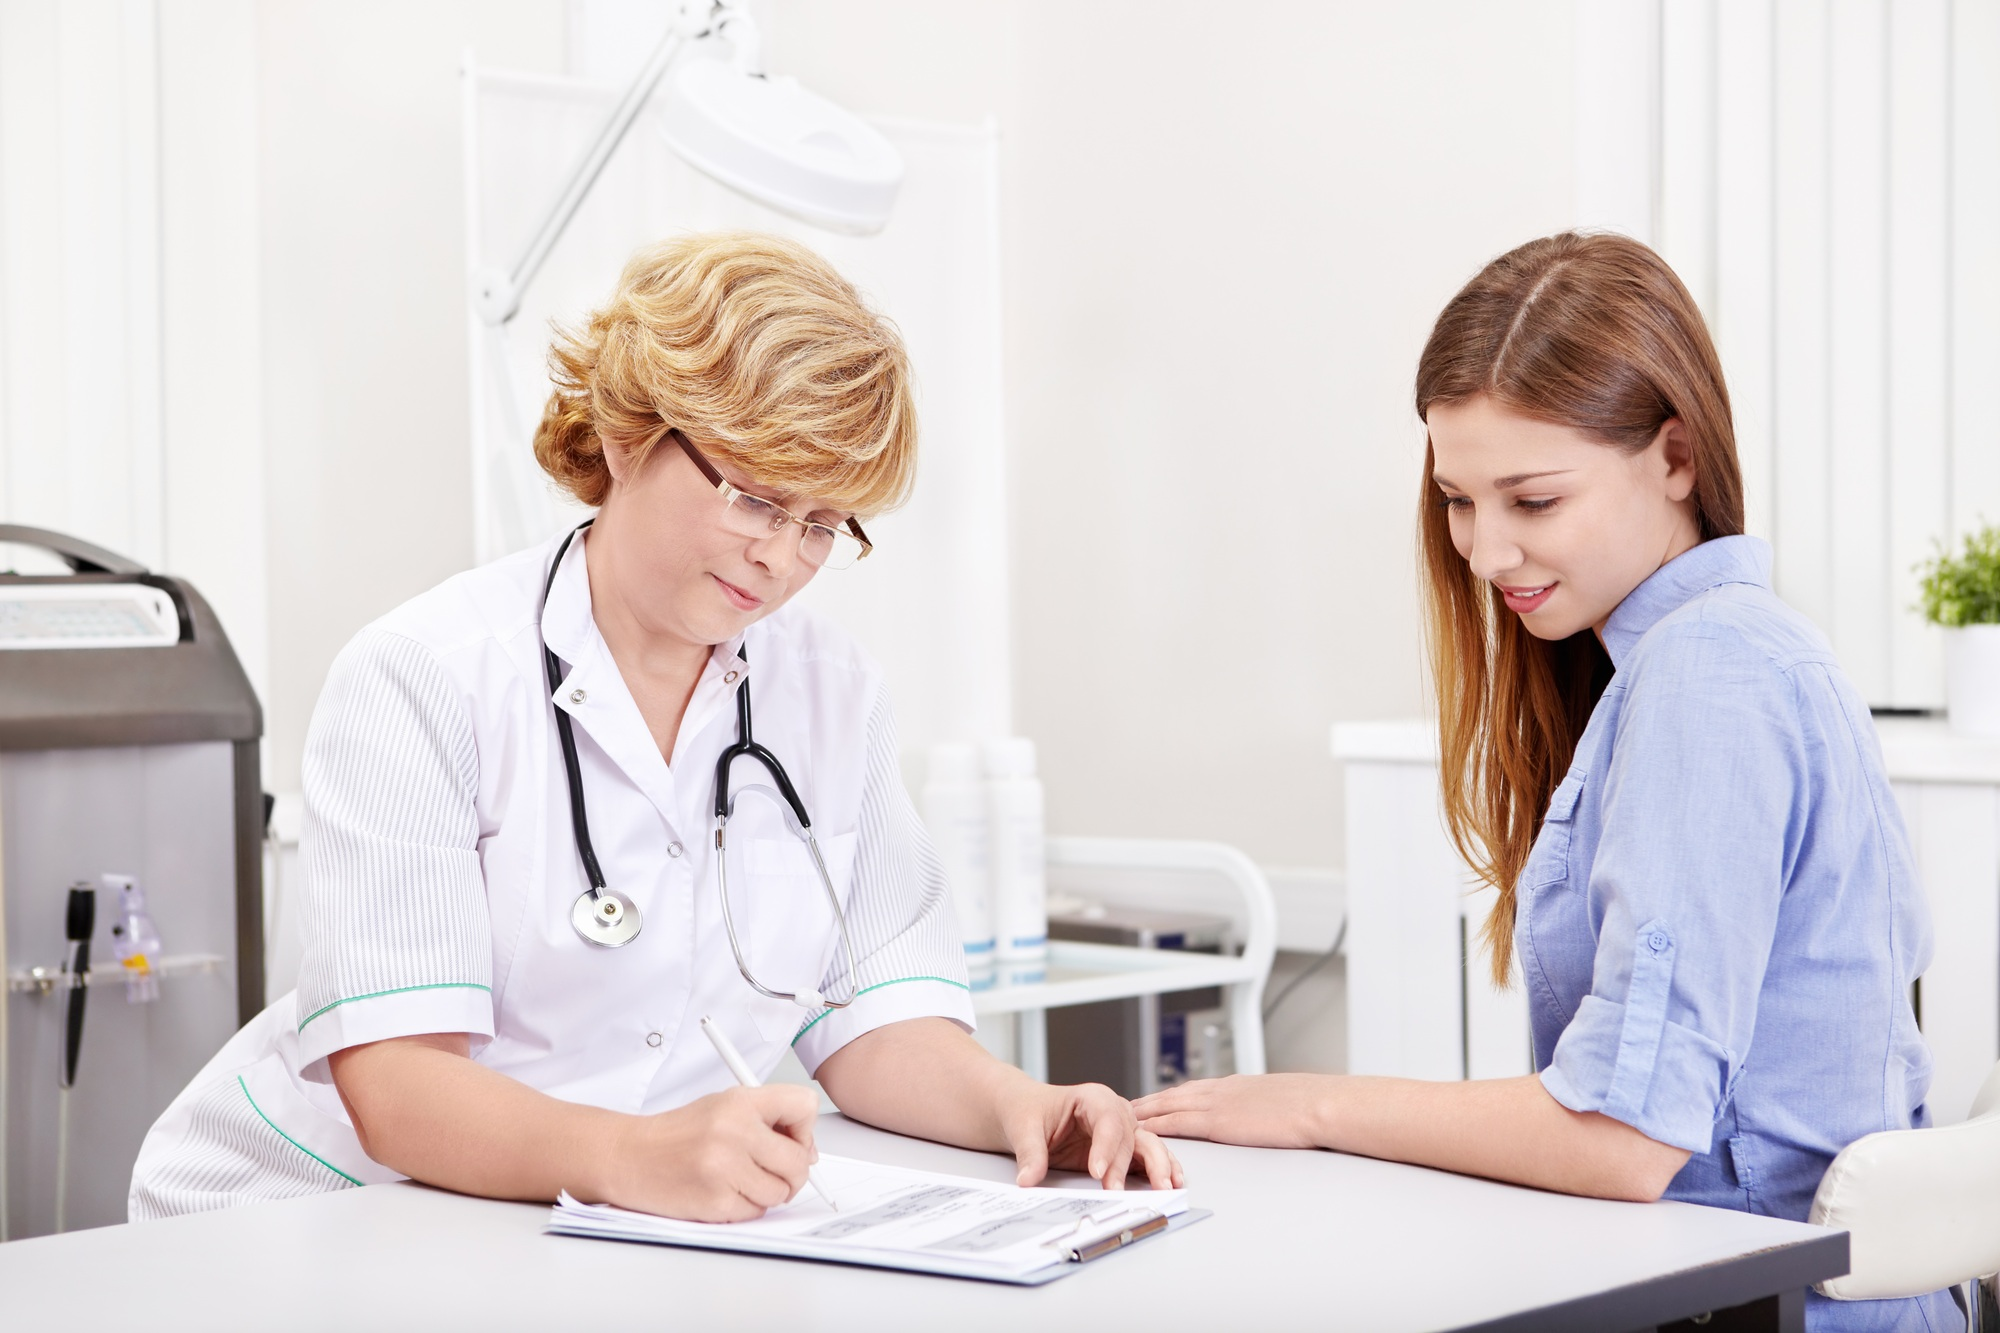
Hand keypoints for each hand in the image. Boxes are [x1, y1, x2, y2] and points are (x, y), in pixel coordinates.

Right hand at [604, 1084, 818, 1221]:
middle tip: (775, 1172)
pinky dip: (744, 1208)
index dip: (804, 1128)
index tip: (792, 1139)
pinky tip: (722, 1192)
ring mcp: (724, 1168)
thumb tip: (809, 1153)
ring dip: (766, 1193)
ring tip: (739, 1180)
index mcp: (740, 1101)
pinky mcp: (715, 1201)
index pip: (804, 1105)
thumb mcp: (722, 1107)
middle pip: (799, 1161)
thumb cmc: (677, 1133)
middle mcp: (734, 1131)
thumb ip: (767, 1121)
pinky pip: (755, 1212)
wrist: (629, 1155)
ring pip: (780, 1192)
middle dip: (793, 1173)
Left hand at [998, 1082, 1183, 1190]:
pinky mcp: (1121, 1151)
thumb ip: (1030, 1154)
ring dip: (1158, 1166)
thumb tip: (1028, 1179)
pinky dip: (1160, 1170)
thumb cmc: (1029, 1112)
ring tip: (1165, 1188)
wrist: (1028, 1113)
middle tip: (1117, 1189)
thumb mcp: (1023, 1129)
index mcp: (1092, 1098)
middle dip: (1126, 1163)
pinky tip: (1170, 1184)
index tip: (1097, 1172)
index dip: (1105, 1145)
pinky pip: (1146, 1158)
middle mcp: (1113, 1112)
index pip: (1106, 1119)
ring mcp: (1121, 1131)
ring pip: (1147, 1145)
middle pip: (1129, 1135)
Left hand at [1133, 1073, 1335, 1149]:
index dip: (1174, 1094)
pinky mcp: (1217, 1121)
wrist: (1318, 1105)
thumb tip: (1265, 1115)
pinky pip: (1177, 1121)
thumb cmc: (1311, 1106)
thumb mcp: (1282, 1101)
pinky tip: (1142, 1128)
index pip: (1196, 1088)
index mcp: (1238, 1085)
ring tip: (1126, 1115)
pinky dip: (1156, 1123)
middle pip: (1176, 1093)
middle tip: (1129, 1104)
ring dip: (1146, 1109)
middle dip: (1151, 1099)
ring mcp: (1218, 1104)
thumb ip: (1265, 1106)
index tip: (1158, 1097)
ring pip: (1170, 1104)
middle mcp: (1222, 1090)